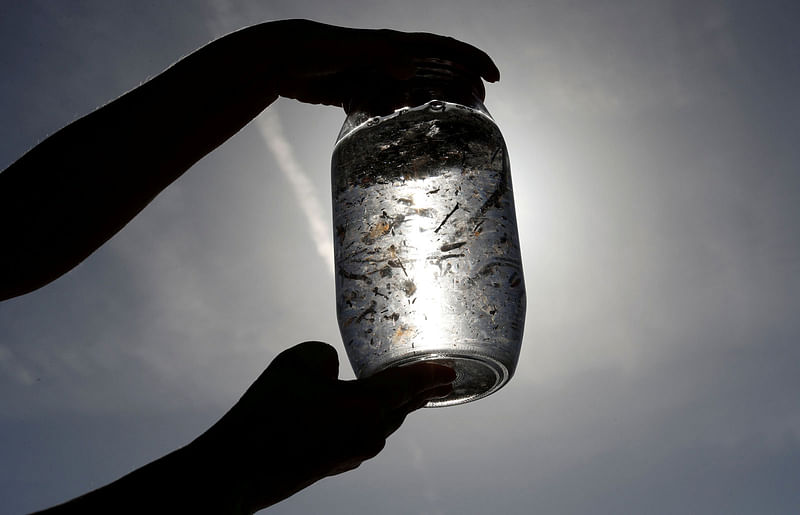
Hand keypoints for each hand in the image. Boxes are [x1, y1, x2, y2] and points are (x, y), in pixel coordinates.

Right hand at [191, 341, 455, 512]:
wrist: (239, 468)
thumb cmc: (269, 412)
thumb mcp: (299, 361)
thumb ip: (328, 356)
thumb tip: (333, 370)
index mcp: (367, 408)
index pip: (409, 385)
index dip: (432, 373)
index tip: (452, 369)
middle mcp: (369, 436)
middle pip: (402, 408)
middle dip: (421, 392)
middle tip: (440, 379)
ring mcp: (353, 454)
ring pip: (381, 424)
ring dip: (392, 407)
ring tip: (402, 392)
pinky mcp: (335, 464)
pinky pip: (361, 435)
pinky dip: (366, 420)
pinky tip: (355, 413)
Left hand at [216, 19, 499, 107]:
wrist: (280, 58)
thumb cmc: (315, 49)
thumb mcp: (350, 51)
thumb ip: (379, 55)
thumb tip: (410, 67)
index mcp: (393, 46)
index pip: (443, 48)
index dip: (471, 60)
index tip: (494, 77)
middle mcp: (387, 59)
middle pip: (434, 70)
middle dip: (461, 85)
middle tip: (480, 106)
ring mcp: (372, 76)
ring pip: (412, 91)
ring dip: (431, 103)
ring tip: (449, 121)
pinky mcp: (355, 92)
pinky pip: (383, 106)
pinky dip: (394, 117)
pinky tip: (399, 131)